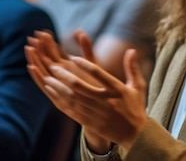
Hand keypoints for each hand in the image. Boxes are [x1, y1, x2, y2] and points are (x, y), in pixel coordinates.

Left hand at [25, 30, 146, 150]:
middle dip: (65, 76)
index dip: (84, 65)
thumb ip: (132, 68)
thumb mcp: (137, 86)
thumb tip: (132, 49)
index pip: (98, 74)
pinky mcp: (90, 122)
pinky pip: (71, 110)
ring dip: (59, 88)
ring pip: (73, 99)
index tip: (72, 57)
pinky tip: (51, 92)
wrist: (135, 135)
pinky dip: (60, 100)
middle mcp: (105, 101)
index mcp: (117, 90)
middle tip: (54, 67)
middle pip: (81, 87)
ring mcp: (96, 113)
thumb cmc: (135, 107)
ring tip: (48, 78)